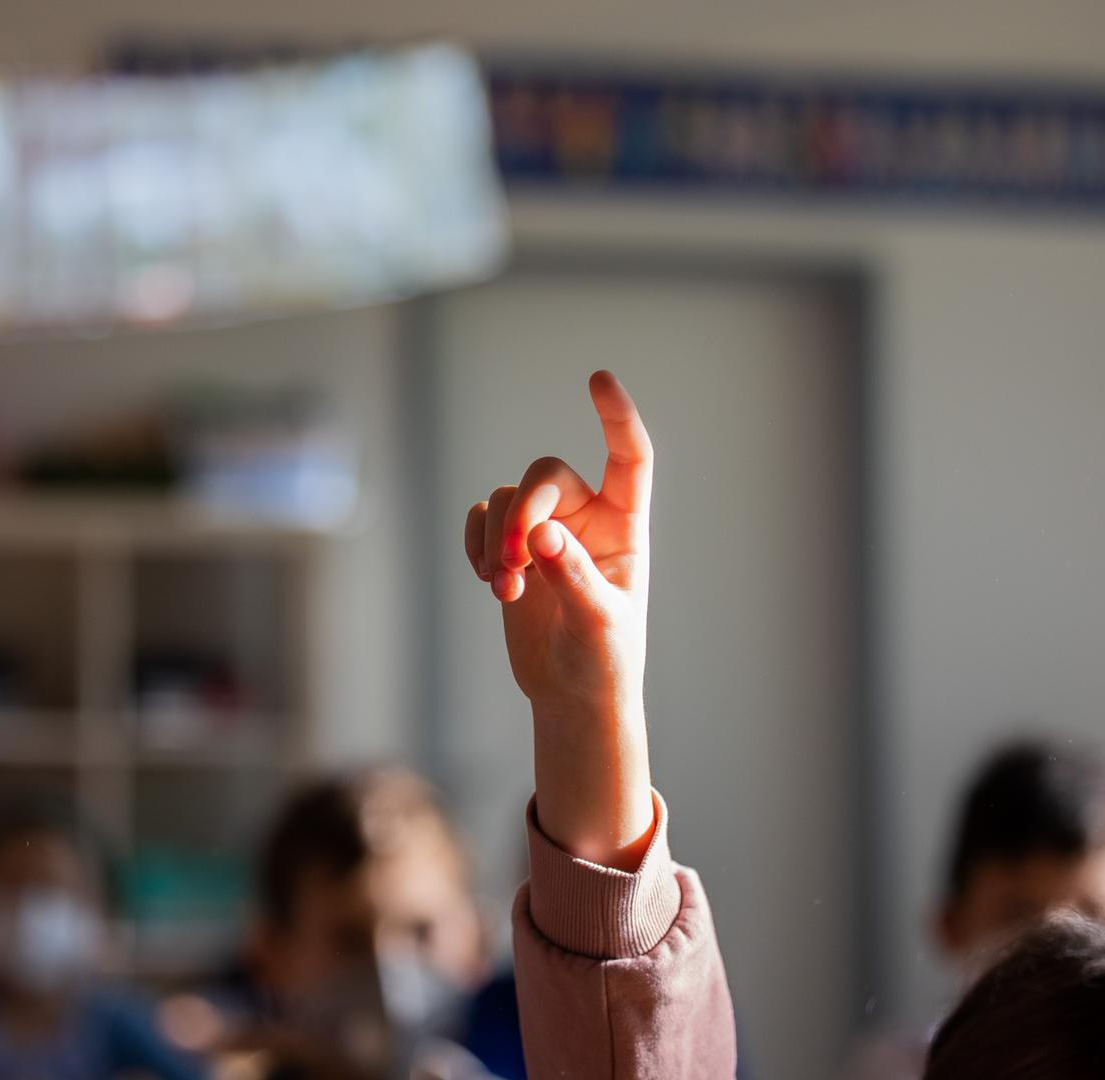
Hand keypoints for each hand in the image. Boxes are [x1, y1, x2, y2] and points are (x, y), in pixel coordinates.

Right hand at [463, 371, 656, 869]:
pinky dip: (477, 542)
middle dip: (523, 511)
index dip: (616, 418)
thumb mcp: (597, 623)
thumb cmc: (603, 660)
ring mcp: (546, 532)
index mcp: (625, 527)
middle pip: (545, 476)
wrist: (572, 693)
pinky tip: (490, 581)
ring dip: (496, 539)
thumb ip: (573, 577)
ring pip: (508, 499)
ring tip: (504, 590)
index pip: (627, 458)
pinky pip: (483, 518)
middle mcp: (586, 519)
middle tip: (514, 561)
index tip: (597, 379)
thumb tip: (543, 536)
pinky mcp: (511, 551)